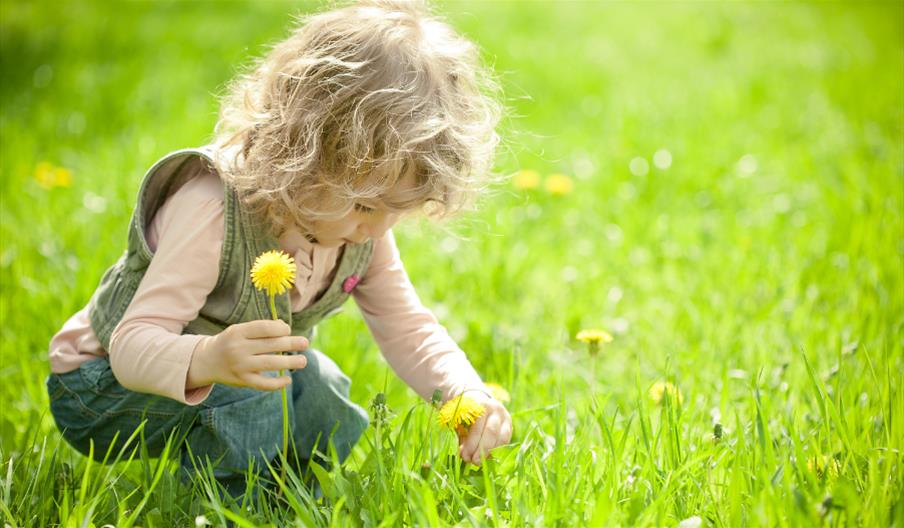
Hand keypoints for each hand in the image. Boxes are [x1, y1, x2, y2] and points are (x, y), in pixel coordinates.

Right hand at [187, 320, 307, 390]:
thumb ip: (261, 328)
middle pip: (270, 345)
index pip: (264, 328)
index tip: (288, 330)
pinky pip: (263, 384)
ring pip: (270, 363)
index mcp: (238, 332)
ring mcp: (240, 366)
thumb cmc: (231, 342)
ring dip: (290, 362)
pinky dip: (277, 383)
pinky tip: (288, 379)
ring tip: (303, 361)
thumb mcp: (241, 330)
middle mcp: (238, 348)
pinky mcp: (242, 381)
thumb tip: (284, 327)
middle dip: (291, 343)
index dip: (280, 328)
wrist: (207, 361)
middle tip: (305, 343)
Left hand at [457, 390, 512, 465]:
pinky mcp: (509, 424)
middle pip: (491, 432)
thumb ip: (461, 435)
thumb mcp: (460, 420)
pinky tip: (487, 457)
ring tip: (480, 461)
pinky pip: (506, 440)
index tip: (464, 455)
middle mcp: (494, 408)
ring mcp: (504, 416)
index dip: (471, 443)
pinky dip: (497, 451)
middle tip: (474, 461)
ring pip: (502, 437)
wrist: (477, 400)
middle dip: (482, 450)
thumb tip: (463, 455)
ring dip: (491, 452)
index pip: (477, 426)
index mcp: (479, 405)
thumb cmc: (465, 413)